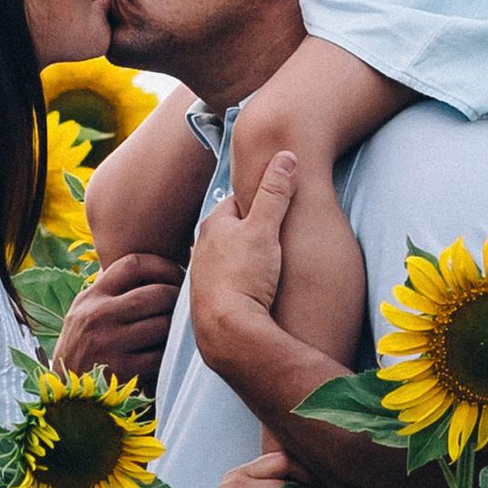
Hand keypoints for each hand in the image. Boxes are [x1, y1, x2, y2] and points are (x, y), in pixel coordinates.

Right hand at [55, 251, 183, 385]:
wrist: (67, 393)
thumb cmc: (82, 347)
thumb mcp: (83, 312)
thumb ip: (108, 290)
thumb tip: (148, 268)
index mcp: (91, 297)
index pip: (132, 264)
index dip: (162, 265)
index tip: (177, 272)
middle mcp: (98, 316)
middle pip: (156, 293)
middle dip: (176, 296)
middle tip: (184, 302)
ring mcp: (110, 343)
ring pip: (163, 324)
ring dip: (175, 326)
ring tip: (175, 328)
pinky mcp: (123, 370)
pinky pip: (161, 354)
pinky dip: (168, 352)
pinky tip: (166, 353)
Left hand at [189, 153, 295, 356]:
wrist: (228, 332)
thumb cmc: (245, 277)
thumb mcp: (265, 229)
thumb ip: (276, 193)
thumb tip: (286, 156)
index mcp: (214, 225)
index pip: (239, 200)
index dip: (261, 200)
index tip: (279, 203)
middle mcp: (202, 248)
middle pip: (232, 230)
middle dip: (253, 230)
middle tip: (278, 234)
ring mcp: (203, 277)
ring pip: (228, 258)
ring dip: (245, 259)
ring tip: (268, 265)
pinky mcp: (209, 302)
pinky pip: (227, 284)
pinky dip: (240, 282)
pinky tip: (254, 291)